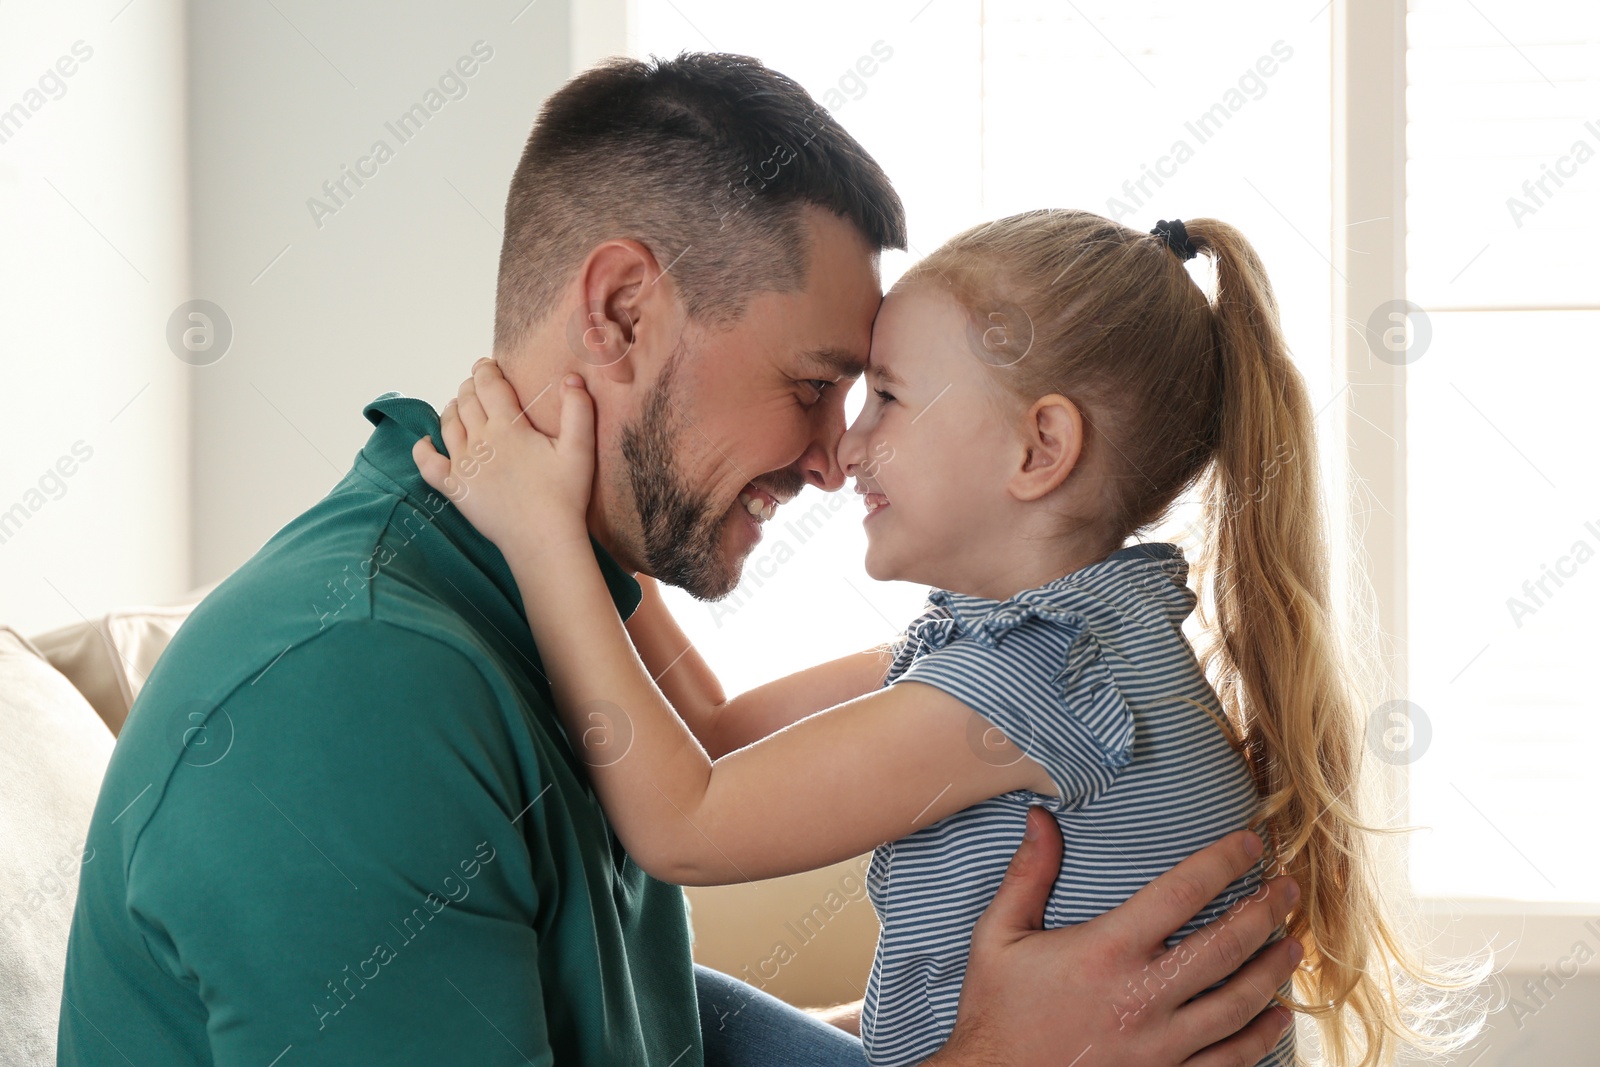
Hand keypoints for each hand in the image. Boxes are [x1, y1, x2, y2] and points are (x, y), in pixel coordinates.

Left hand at [413, 359, 595, 552]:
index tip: (487, 364)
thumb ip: (578, 409)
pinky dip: (422, 449)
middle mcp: (480, 440)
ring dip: (452, 408)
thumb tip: (571, 377)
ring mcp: (463, 464)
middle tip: (477, 383)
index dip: (486, 370)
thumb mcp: (580, 449)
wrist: (543, 538)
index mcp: (508, 427)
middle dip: (470, 386)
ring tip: (459, 404)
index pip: (489, 385)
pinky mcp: (454, 488)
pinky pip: (427, 464)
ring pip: (448, 425)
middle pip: (467, 401)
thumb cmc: (564, 495)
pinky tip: (426, 442)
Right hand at [933, 807, 1298, 1066]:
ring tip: (1294, 944)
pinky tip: (1277, 1017)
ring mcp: (1160, 1045)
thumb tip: (1042, 816)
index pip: (1182, 892)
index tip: (1249, 843)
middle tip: (1289, 888)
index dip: (1223, 861)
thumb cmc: (996, 1010)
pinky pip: (1229, 1060)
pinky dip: (1261, 1038)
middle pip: (1226, 946)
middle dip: (1266, 911)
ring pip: (1238, 1004)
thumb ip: (1028, 874)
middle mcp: (1142, 996)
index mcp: (1107, 951)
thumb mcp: (999, 935)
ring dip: (1273, 970)